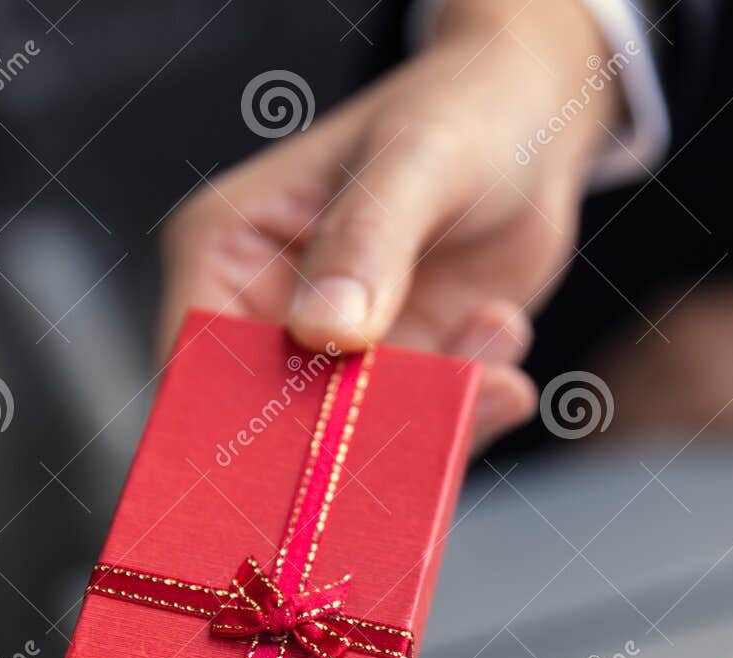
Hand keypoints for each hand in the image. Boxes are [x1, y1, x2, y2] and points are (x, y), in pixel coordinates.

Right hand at [160, 0, 619, 450]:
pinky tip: (505, 346)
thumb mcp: (416, 160)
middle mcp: (269, 314)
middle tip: (413, 439)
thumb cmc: (460, 114)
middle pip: (270, 429)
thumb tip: (325, 331)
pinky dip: (469, 412)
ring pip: (355, 444)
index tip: (291, 468)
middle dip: (336, 454)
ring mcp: (338, 358)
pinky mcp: (403, 379)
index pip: (197, 362)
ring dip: (429, 423)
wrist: (536, 126)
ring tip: (492, 350)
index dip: (228, 430)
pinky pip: (422, 432)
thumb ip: (368, 241)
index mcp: (228, 250)